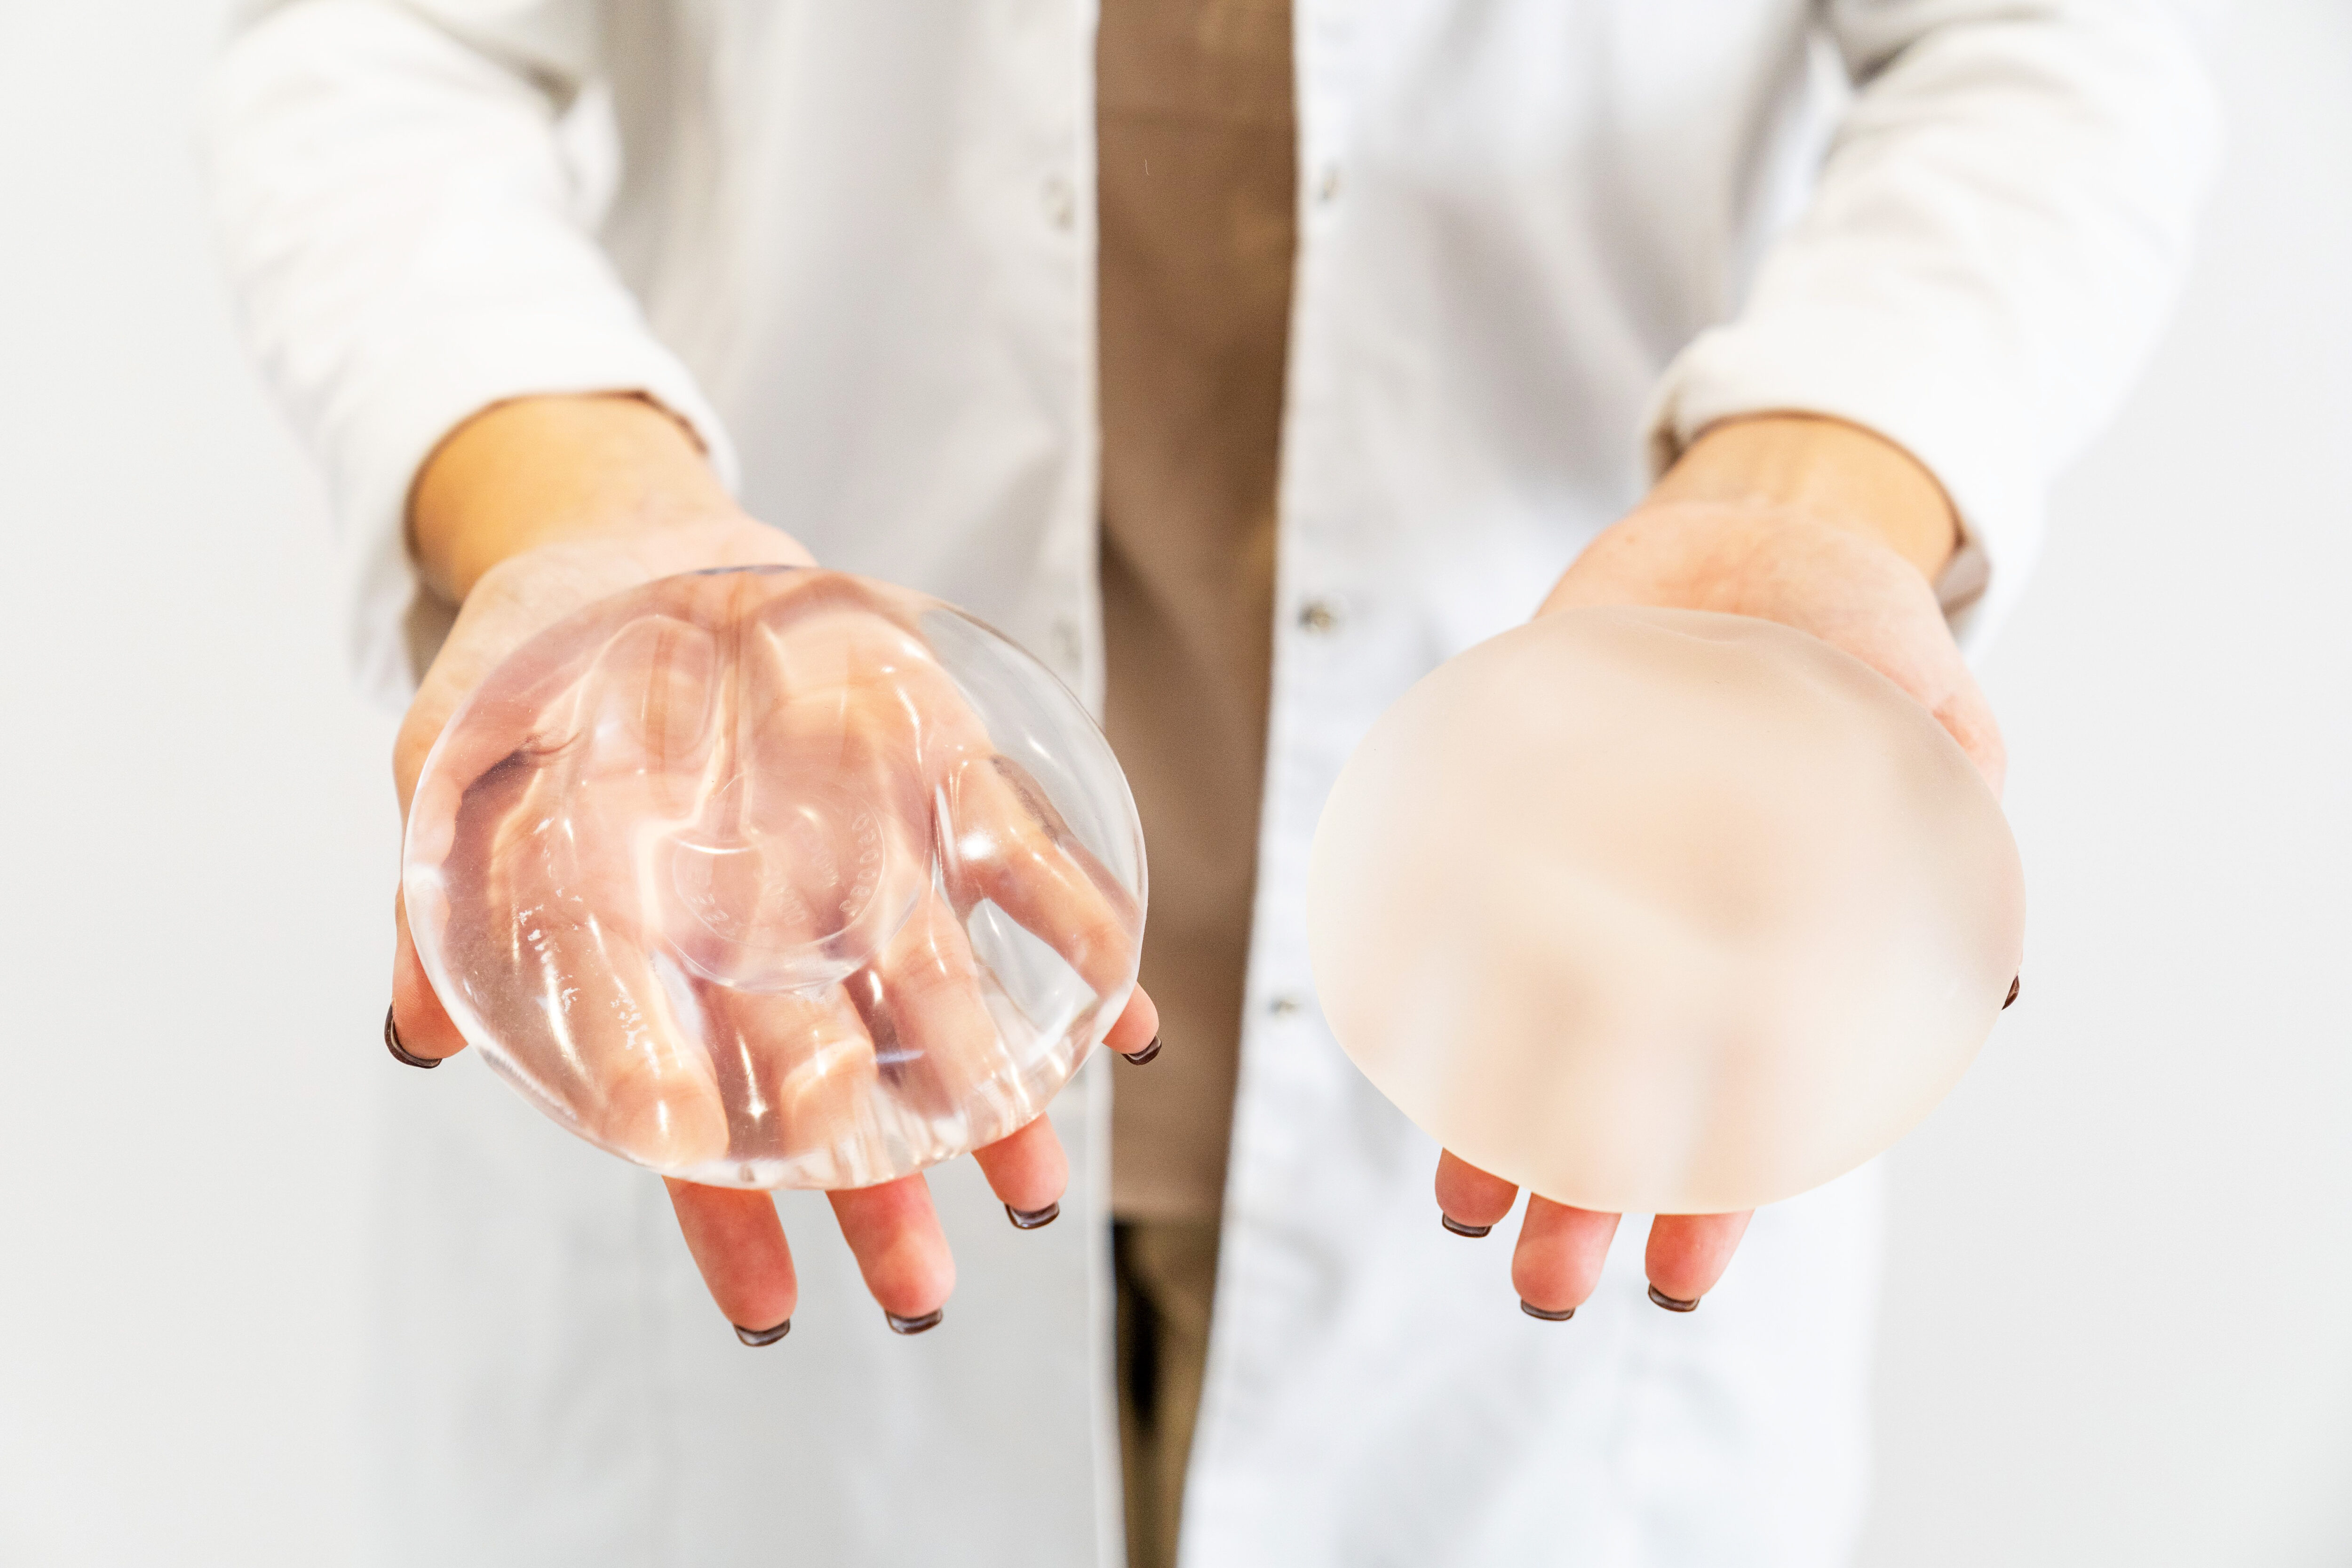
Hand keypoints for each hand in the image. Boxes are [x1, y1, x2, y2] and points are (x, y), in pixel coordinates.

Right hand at [385, 397, 1159, 1340]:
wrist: (624, 543)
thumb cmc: (530, 670)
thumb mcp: (447, 767)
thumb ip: (433, 901)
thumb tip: (423, 1036)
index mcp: (657, 952)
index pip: (689, 1115)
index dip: (724, 1212)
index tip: (771, 1300)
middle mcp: (769, 931)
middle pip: (828, 1083)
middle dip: (877, 1189)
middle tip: (921, 1289)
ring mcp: (862, 856)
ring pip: (937, 999)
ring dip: (995, 1098)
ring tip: (1035, 1188)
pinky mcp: (935, 771)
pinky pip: (1021, 861)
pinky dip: (1077, 931)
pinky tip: (1125, 1013)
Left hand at [1435, 414, 2001, 1315]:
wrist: (1749, 536)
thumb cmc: (1855, 627)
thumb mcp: (1928, 701)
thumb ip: (1949, 818)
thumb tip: (1986, 980)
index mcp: (1789, 938)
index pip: (1757, 1104)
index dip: (1725, 1197)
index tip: (1680, 1277)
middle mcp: (1682, 933)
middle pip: (1636, 1093)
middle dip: (1588, 1195)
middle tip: (1541, 1285)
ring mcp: (1595, 881)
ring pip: (1541, 1027)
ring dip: (1499, 1120)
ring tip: (1459, 1207)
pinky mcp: (1515, 812)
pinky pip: (1461, 913)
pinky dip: (1431, 974)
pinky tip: (1396, 1038)